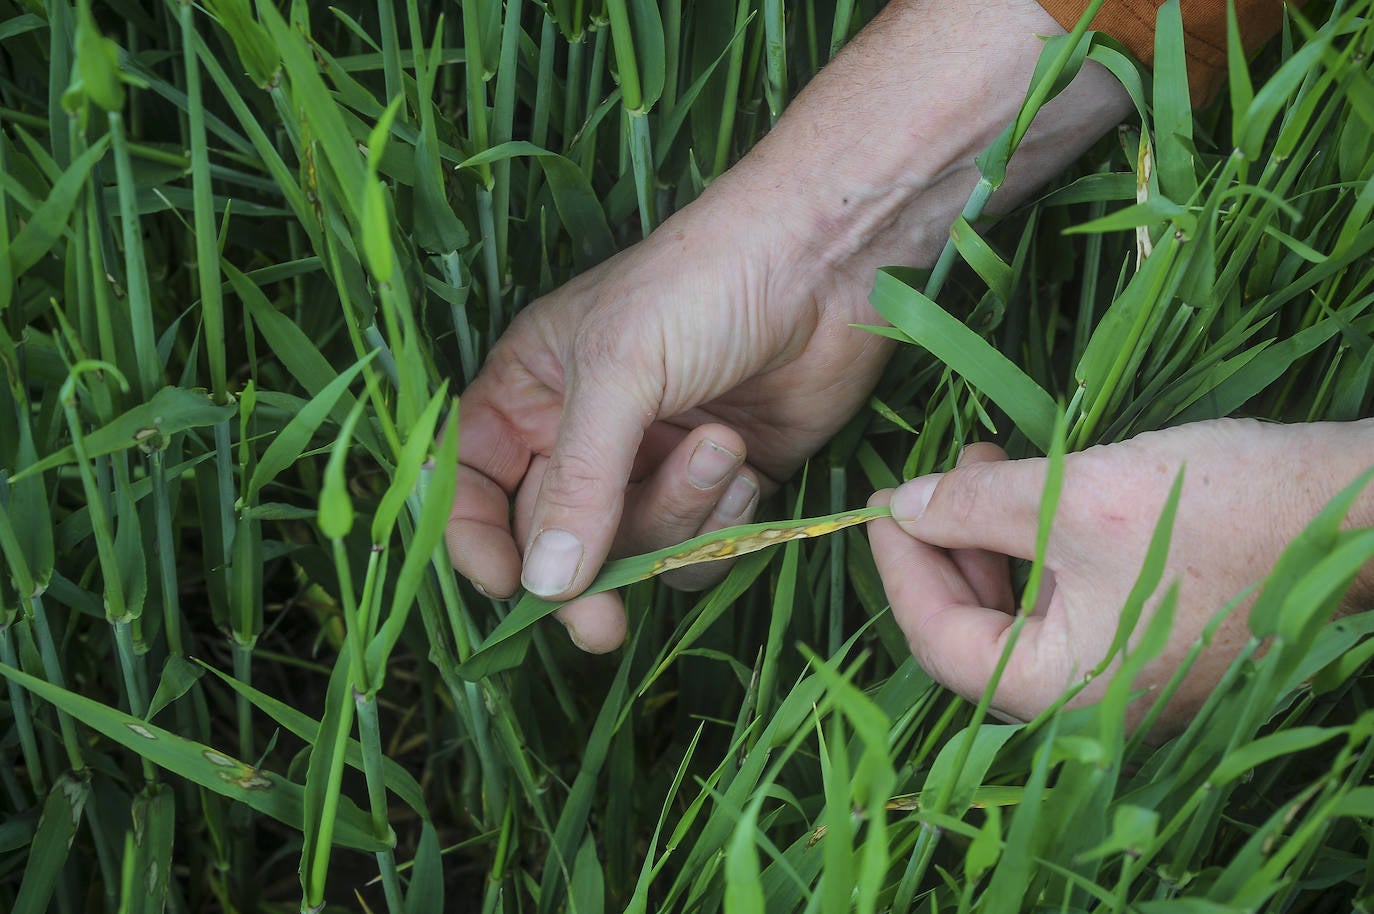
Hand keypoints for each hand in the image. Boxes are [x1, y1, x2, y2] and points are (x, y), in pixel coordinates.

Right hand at [446, 180, 892, 649]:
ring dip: (676, 519)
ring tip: (720, 450)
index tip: (504, 583)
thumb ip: (579, 481)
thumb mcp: (621, 370)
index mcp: (532, 390)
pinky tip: (745, 466)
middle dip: (589, 572)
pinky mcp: (721, 484)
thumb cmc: (701, 286)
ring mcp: (653, 462)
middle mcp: (585, 434)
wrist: (824, 263)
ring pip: (635, 549)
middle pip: (556, 538)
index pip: (471, 480)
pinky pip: (699, 547)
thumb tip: (543, 585)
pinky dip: (721, 525)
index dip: (473, 537)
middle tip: (603, 626)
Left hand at [867, 418, 1373, 730]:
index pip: (939, 639)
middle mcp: (1088, 702)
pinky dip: (1038, 550)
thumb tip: (899, 506)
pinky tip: (1033, 493)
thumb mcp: (1075, 496)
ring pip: (1020, 613)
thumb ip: (973, 507)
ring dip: (990, 540)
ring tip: (986, 465)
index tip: (880, 500)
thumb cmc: (1218, 510)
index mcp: (1061, 689)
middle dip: (945, 546)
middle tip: (937, 474)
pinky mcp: (1153, 643)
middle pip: (975, 630)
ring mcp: (1125, 677)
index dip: (899, 566)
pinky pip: (1067, 604)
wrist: (1359, 514)